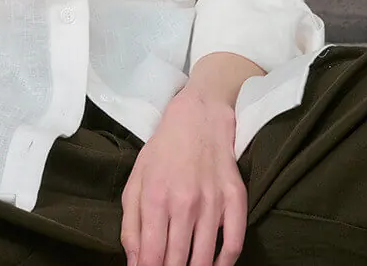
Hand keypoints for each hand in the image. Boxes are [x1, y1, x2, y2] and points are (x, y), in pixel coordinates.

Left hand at [120, 86, 246, 265]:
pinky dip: (224, 264)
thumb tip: (135, 263)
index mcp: (155, 197)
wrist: (199, 116)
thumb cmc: (163, 150)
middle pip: (177, 261)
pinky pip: (234, 245)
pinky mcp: (236, 199)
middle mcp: (184, 202)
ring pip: (204, 259)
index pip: (151, 255)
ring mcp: (213, 201)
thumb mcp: (136, 180)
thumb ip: (131, 224)